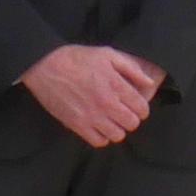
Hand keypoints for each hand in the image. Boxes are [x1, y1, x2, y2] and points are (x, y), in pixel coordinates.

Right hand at [20, 44, 157, 146]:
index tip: (137, 107)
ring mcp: (91, 116)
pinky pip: (98, 142)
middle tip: (125, 113)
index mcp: (116, 85)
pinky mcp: (77, 125)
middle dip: (131, 119)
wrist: (46, 66)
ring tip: (112, 120)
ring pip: (117, 135)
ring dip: (118, 129)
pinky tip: (100, 127)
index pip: (141, 108)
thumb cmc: (77, 58)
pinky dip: (102, 137)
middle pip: (132, 123)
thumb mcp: (108, 54)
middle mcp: (106, 103)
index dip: (142, 109)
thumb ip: (131, 69)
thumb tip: (149, 83)